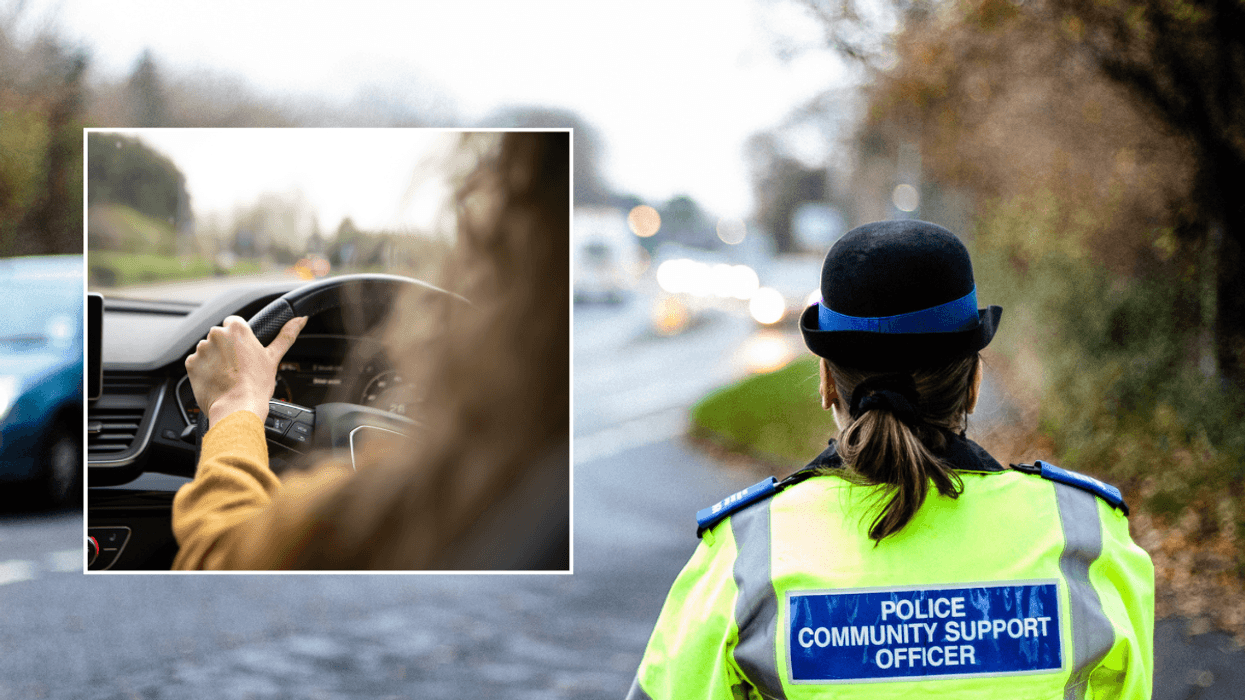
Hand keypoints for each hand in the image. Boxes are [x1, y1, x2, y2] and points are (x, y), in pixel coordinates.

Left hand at [185, 315, 307, 427]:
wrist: (237, 408)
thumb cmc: (256, 385)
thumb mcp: (273, 358)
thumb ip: (286, 336)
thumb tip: (300, 319)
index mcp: (237, 329)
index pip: (233, 323)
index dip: (239, 339)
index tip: (243, 352)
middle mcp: (216, 334)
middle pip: (220, 337)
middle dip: (226, 349)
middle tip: (237, 367)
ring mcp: (202, 349)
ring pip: (208, 350)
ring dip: (214, 360)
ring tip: (226, 376)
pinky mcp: (191, 364)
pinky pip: (197, 363)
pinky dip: (204, 370)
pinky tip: (216, 380)